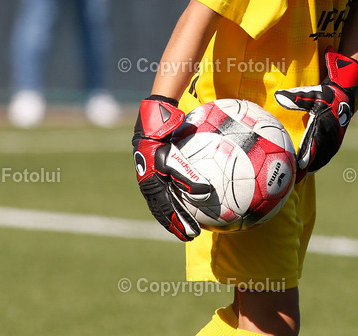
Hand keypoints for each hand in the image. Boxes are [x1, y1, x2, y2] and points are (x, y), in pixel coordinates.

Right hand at [132, 95, 206, 240]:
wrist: (153, 122)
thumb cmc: (163, 140)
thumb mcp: (174, 160)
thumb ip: (188, 177)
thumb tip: (206, 194)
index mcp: (152, 186)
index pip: (166, 211)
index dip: (178, 224)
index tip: (191, 235)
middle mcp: (151, 184)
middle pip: (164, 210)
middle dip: (176, 223)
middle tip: (191, 235)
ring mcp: (154, 177)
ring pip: (165, 200)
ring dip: (176, 212)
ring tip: (191, 220)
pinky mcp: (159, 169)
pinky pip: (171, 186)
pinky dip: (180, 195)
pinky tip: (194, 195)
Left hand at [275, 50, 357, 176]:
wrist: (344, 93)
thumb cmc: (326, 94)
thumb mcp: (310, 94)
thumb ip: (294, 98)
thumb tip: (278, 96)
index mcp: (323, 125)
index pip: (312, 145)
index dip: (305, 158)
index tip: (296, 167)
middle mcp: (330, 135)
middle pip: (317, 156)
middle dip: (307, 168)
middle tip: (295, 179)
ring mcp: (335, 139)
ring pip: (323, 157)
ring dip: (313, 167)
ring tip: (302, 177)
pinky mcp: (338, 140)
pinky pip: (328, 154)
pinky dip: (320, 162)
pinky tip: (313, 168)